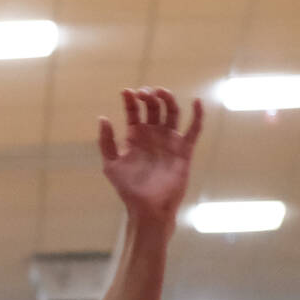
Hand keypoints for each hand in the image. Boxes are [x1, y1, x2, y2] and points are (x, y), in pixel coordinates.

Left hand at [96, 87, 200, 225]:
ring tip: (161, 92)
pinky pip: (194, 129)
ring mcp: (169, 141)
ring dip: (168, 100)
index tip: (126, 92)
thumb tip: (102, 118)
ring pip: (172, 113)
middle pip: (154, 108)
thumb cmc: (128, 188)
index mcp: (135, 137)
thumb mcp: (111, 164)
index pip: (134, 112)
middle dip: (149, 97)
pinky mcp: (184, 150)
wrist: (148, 207)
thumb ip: (106, 142)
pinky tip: (196, 102)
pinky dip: (197, 115)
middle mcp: (153, 135)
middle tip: (144, 92)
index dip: (130, 100)